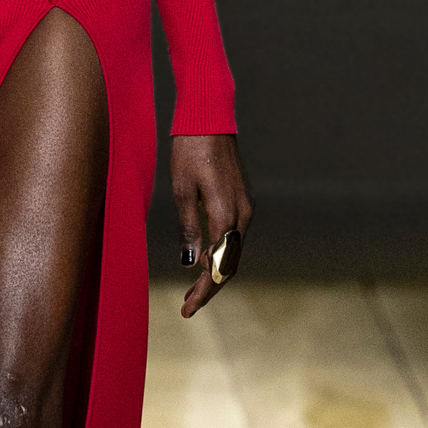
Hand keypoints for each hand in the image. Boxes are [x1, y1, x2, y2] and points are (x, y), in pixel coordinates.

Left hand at [171, 132, 251, 317]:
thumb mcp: (181, 190)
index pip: (219, 266)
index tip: (188, 309)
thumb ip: (189, 228)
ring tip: (192, 288)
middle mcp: (243, 214)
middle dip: (210, 288)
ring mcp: (246, 206)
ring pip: (234, 251)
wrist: (209, 118)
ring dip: (216, 272)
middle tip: (188, 305)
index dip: (205, 291)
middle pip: (231, 264)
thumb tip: (192, 262)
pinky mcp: (242, 200)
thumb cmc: (189, 150)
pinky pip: (234, 236)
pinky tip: (204, 259)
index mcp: (227, 213)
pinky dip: (221, 253)